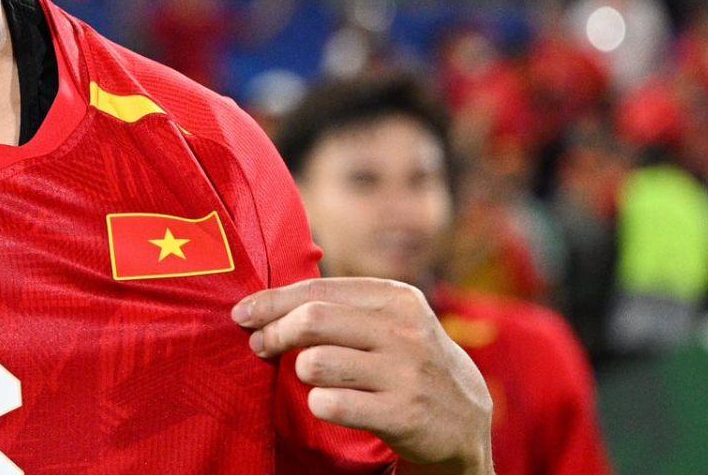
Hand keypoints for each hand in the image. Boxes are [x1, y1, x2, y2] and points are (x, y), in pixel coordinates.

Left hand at [234, 278, 493, 474]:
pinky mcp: (403, 414)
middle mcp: (404, 330)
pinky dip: (316, 403)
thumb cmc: (408, 361)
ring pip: (317, 362)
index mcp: (396, 298)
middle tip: (260, 346)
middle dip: (275, 332)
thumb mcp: (392, 321)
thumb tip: (269, 301)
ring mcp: (406, 373)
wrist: (464, 418)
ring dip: (298, 370)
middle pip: (312, 320)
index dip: (272, 300)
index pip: (318, 289)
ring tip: (305, 375)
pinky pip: (332, 404)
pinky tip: (323, 402)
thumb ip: (342, 306)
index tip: (242, 313)